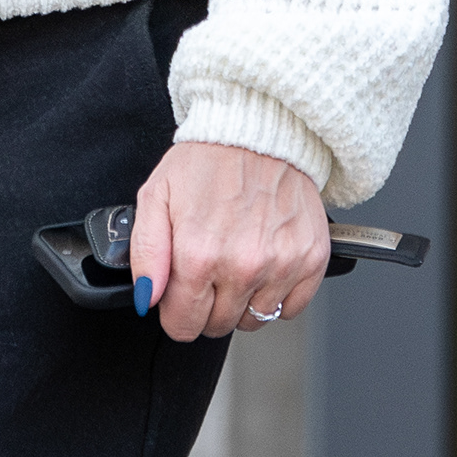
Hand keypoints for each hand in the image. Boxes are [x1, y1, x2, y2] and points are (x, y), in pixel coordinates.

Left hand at [128, 140, 326, 342]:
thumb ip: (145, 254)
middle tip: (211, 265)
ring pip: (255, 320)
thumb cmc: (208, 161)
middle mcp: (242, 265)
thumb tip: (147, 298)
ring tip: (239, 258)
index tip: (182, 290)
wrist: (260, 129)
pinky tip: (267, 261)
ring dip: (243, 300)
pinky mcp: (311, 258)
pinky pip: (291, 308)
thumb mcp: (156, 197)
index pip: (182, 325)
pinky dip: (278, 294)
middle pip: (218, 326)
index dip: (176, 310)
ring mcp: (280, 264)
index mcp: (199, 255)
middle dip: (208, 304)